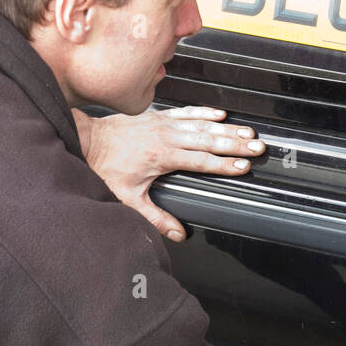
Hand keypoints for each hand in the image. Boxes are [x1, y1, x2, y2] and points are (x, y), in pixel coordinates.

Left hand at [73, 105, 265, 240]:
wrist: (88, 141)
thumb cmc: (105, 168)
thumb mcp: (128, 198)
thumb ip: (155, 217)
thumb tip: (178, 234)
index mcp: (162, 156)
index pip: (201, 161)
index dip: (223, 165)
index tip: (243, 167)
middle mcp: (166, 137)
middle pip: (208, 140)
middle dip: (235, 144)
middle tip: (257, 147)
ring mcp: (163, 124)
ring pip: (202, 125)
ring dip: (227, 129)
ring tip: (248, 132)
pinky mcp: (158, 116)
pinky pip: (187, 112)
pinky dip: (205, 112)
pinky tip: (221, 114)